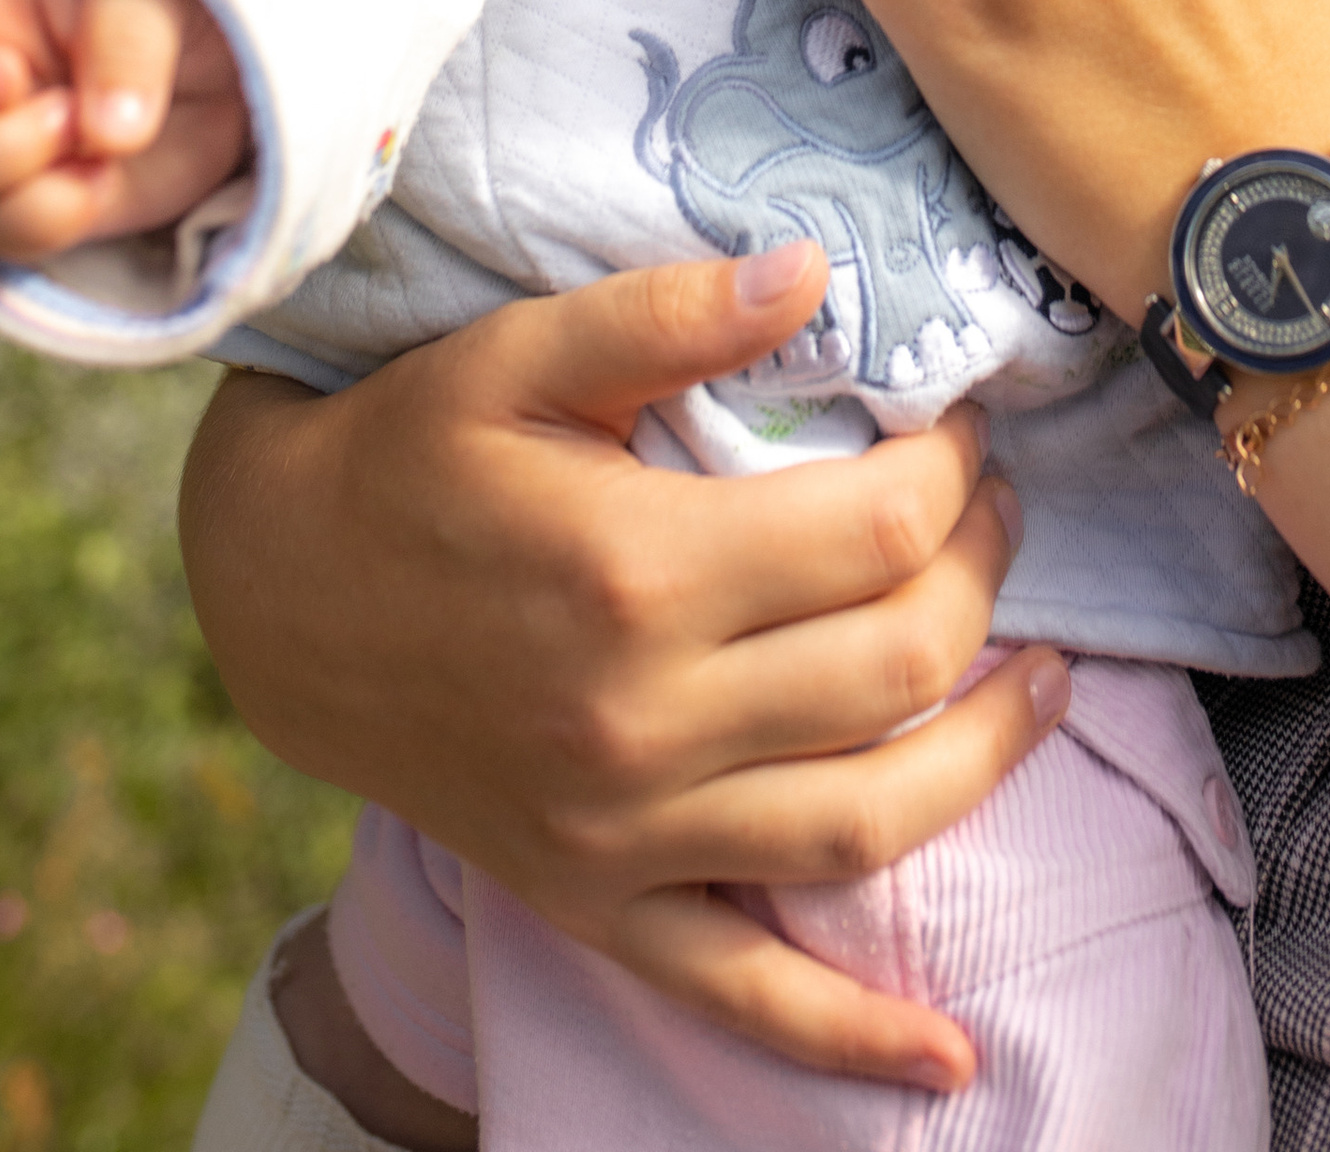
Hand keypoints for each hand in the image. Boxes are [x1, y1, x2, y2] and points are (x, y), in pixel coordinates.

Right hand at [180, 243, 1065, 1093]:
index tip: (961, 430)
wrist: (280, 594)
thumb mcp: (518, 350)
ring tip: (1048, 677)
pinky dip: (850, 1039)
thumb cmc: (410, 451)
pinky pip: (741, 990)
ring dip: (986, 754)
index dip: (952, 473)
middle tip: (996, 515)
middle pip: (895, 665)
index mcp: (637, 570)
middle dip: (982, 577)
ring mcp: (626, 831)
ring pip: (863, 823)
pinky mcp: (597, 902)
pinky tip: (945, 1059)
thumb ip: (670, 312)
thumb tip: (813, 270)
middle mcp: (643, 719)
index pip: (876, 532)